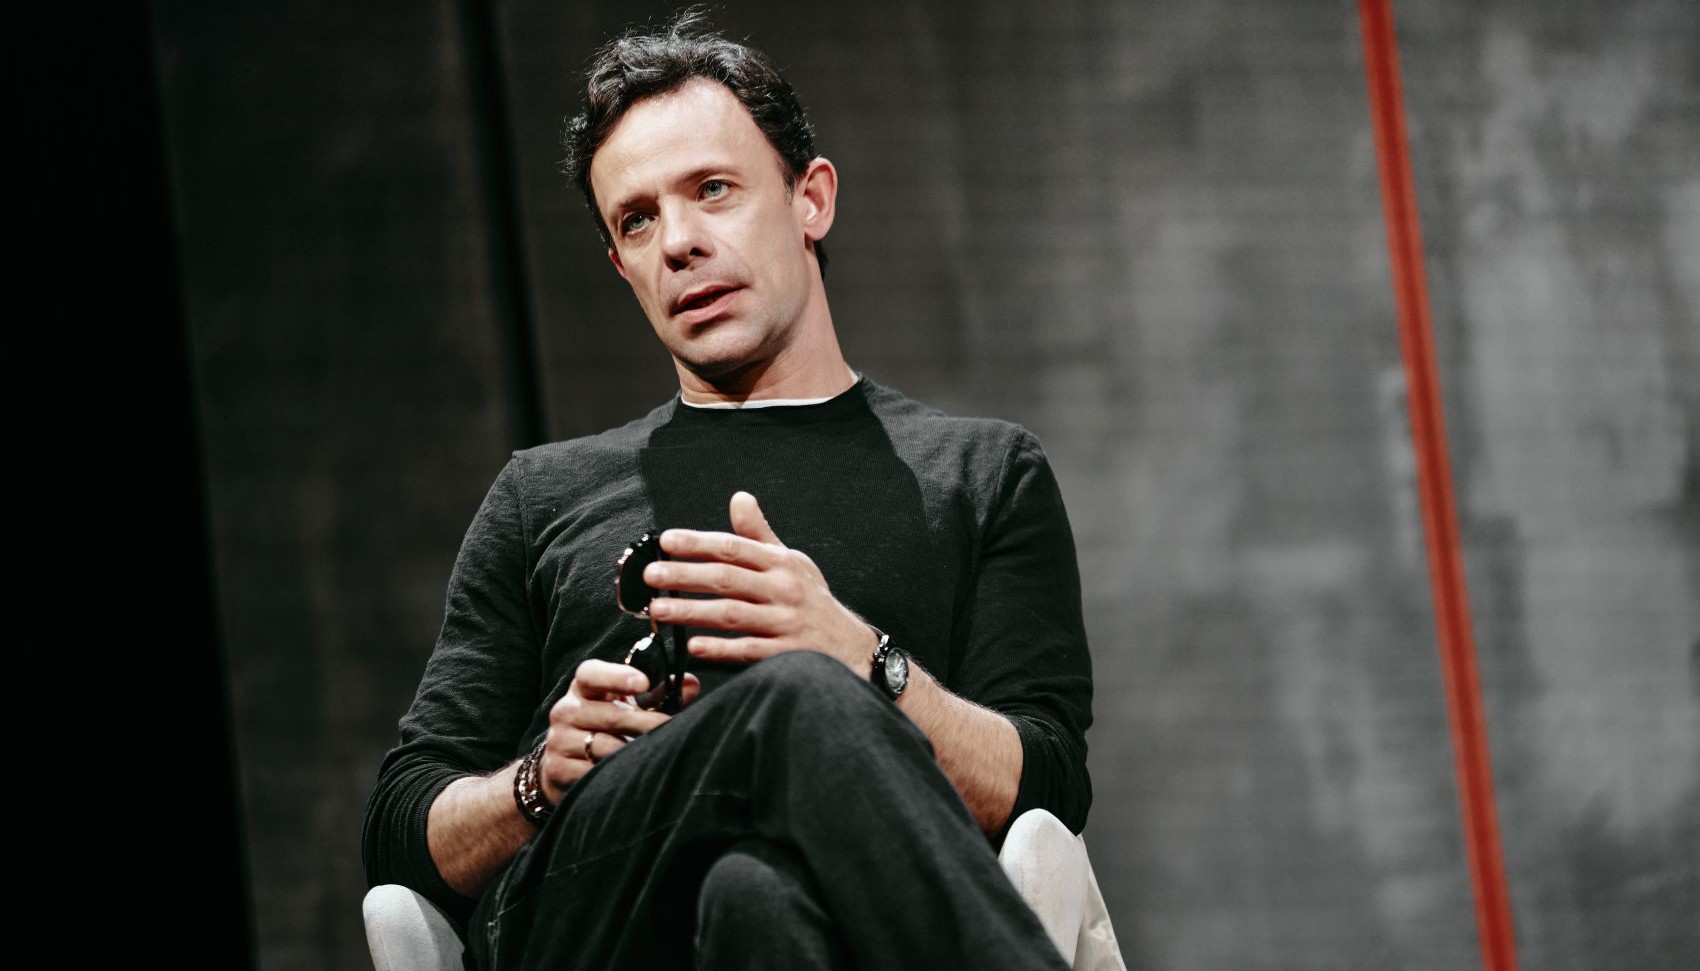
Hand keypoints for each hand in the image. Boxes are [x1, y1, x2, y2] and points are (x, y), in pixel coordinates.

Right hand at [539, 659, 699, 799]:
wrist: (562, 762)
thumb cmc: (604, 725)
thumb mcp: (624, 704)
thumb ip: (658, 695)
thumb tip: (691, 683)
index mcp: (583, 688)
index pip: (590, 674)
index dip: (617, 676)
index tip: (644, 682)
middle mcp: (566, 710)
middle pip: (611, 715)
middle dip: (647, 723)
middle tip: (672, 729)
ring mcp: (560, 740)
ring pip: (607, 747)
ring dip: (636, 751)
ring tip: (657, 752)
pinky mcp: (560, 769)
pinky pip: (595, 772)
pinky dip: (618, 773)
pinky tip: (635, 772)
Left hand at [644, 491, 879, 675]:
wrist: (850, 646)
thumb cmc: (812, 600)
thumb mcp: (792, 562)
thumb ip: (760, 534)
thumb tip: (739, 498)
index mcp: (781, 563)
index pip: (733, 547)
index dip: (698, 543)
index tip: (666, 541)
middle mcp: (783, 589)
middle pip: (727, 578)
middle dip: (686, 575)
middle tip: (651, 575)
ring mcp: (785, 622)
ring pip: (731, 614)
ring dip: (692, 611)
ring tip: (659, 609)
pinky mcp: (785, 654)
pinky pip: (748, 650)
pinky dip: (720, 649)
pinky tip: (693, 646)